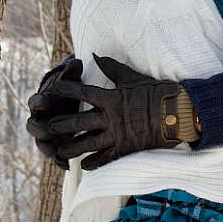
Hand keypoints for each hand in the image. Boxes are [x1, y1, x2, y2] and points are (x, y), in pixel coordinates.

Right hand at [26, 56, 86, 169]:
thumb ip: (72, 74)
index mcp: (41, 102)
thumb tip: (77, 63)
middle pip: (34, 127)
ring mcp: (47, 135)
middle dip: (39, 128)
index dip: (39, 102)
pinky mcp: (57, 146)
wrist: (73, 104)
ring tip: (54, 152)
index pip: (34, 102)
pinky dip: (60, 162)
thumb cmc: (70, 91)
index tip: (46, 100)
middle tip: (46, 129)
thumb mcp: (72, 81)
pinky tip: (67, 166)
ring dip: (47, 148)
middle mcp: (41, 119)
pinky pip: (56, 157)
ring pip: (42, 144)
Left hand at [42, 55, 184, 168]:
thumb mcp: (132, 78)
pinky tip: (83, 166)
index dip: (67, 90)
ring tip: (58, 152)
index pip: (83, 93)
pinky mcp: (125, 148)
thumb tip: (96, 55)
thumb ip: (112, 68)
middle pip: (79, 122)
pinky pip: (105, 158)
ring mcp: (116, 135)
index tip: (53, 89)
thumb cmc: (155, 92)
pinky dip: (93, 163)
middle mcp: (110, 118)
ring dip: (72, 148)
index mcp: (111, 98)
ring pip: (88, 143)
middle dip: (61, 125)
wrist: (176, 113)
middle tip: (46, 128)